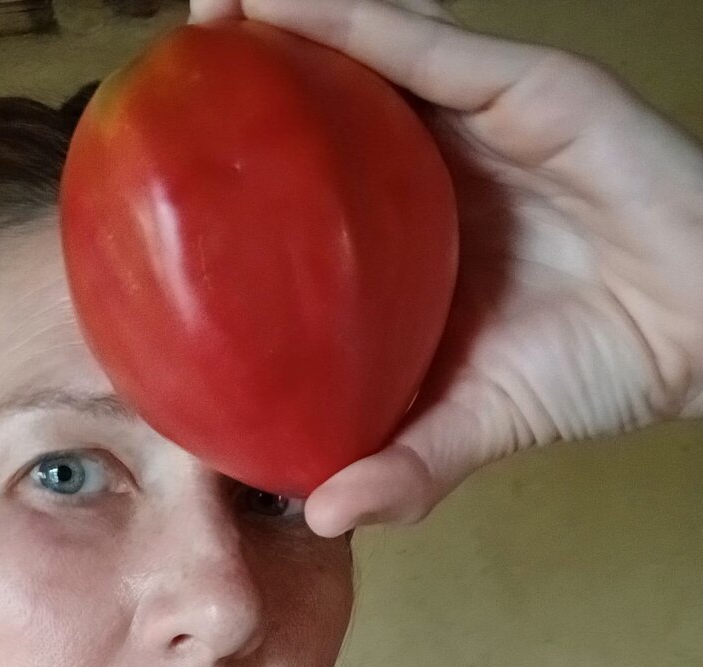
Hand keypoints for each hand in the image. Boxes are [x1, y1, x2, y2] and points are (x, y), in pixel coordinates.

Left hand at [188, 0, 702, 535]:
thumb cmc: (596, 367)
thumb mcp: (476, 425)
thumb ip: (404, 465)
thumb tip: (321, 519)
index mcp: (407, 241)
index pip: (311, 194)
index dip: (244, 177)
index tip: (166, 177)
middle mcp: (430, 171)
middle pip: (326, 105)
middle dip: (250, 82)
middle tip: (172, 73)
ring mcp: (474, 124)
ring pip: (366, 51)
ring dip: (285, 23)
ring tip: (209, 10)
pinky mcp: (523, 89)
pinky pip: (423, 48)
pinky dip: (353, 21)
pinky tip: (278, 7)